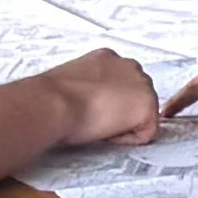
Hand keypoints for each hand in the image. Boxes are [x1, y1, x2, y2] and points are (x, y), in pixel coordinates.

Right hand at [34, 47, 163, 151]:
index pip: (121, 84)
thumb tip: (85, 101)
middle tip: (95, 120)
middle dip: (121, 112)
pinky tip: (105, 132)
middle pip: (137, 98)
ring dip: (124, 125)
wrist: (52, 103)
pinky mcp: (148, 107)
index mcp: (108, 58)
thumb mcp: (71, 82)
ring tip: (98, 124)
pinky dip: (127, 140)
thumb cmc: (50, 98)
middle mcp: (129, 66)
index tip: (90, 110)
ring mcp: (143, 85)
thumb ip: (88, 87)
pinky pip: (146, 134)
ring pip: (143, 115)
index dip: (108, 103)